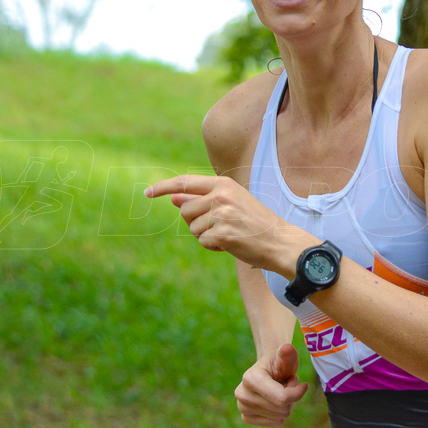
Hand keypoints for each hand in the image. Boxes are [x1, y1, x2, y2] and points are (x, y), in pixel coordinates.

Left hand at [145, 175, 312, 272]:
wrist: (279, 240)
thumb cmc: (255, 222)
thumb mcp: (231, 202)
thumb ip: (203, 199)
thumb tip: (173, 197)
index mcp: (223, 184)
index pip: (184, 182)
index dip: (163, 187)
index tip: (148, 192)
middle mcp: (220, 196)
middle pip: (185, 210)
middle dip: (194, 221)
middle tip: (217, 226)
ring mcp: (221, 214)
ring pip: (192, 228)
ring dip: (205, 235)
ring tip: (228, 233)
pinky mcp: (222, 233)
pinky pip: (202, 241)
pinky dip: (213, 246)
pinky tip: (230, 243)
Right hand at [234, 343, 308, 425]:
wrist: (269, 369)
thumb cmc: (280, 362)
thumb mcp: (287, 357)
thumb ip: (288, 353)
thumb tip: (286, 348)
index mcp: (250, 378)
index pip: (282, 398)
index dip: (297, 392)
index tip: (300, 382)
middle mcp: (242, 394)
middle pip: (282, 409)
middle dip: (291, 396)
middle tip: (285, 383)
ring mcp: (242, 407)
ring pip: (280, 417)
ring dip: (286, 404)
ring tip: (280, 390)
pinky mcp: (246, 417)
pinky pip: (276, 422)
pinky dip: (281, 413)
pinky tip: (275, 400)